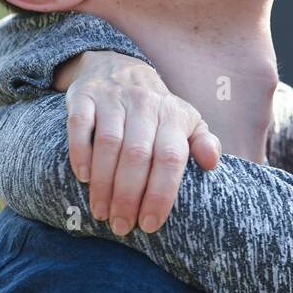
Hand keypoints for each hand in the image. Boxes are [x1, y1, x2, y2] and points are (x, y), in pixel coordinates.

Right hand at [57, 51, 220, 234]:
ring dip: (103, 183)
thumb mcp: (186, 121)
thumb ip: (203, 143)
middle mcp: (144, 104)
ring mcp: (113, 98)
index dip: (161, 193)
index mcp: (173, 115)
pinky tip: (82, 177)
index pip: (170, 157)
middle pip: (137, 155)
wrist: (119, 67)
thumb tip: (212, 164)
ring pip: (108, 144)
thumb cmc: (157, 109)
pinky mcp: (84, 96)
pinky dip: (80, 153)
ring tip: (101, 212)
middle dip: (128, 197)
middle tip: (121, 226)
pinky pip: (80, 125)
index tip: (151, 224)